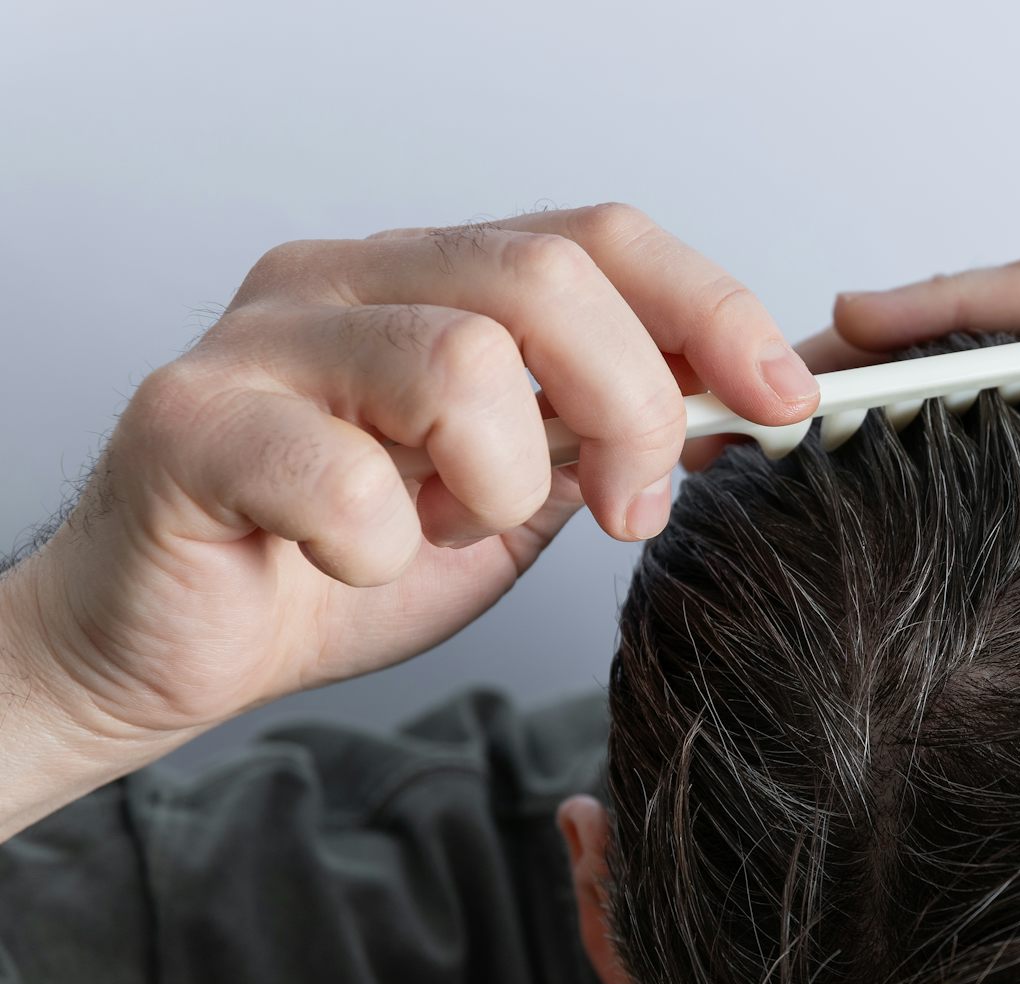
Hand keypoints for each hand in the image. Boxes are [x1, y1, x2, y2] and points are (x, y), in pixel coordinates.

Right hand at [4, 203, 819, 755]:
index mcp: (435, 282)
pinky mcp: (191, 424)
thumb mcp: (515, 497)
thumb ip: (607, 438)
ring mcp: (264, 342)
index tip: (783, 399)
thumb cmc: (337, 563)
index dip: (711, 309)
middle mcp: (351, 281)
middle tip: (629, 508)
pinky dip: (384, 546)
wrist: (172, 647)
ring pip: (455, 359)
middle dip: (631, 405)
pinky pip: (341, 474)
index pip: (598, 237)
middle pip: (545, 277)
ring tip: (451, 526)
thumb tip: (752, 403)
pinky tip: (358, 561)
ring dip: (496, 481)